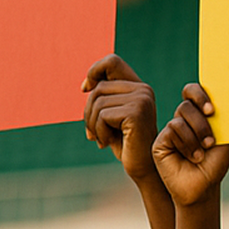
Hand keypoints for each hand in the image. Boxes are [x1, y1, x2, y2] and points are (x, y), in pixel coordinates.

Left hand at [83, 55, 159, 179]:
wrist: (143, 168)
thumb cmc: (125, 143)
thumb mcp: (112, 116)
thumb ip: (104, 98)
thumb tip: (86, 86)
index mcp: (139, 87)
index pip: (111, 61)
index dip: (94, 71)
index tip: (85, 89)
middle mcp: (143, 90)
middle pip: (98, 88)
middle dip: (88, 111)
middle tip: (93, 132)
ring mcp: (142, 100)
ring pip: (97, 102)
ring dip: (92, 124)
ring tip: (101, 138)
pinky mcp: (136, 113)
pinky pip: (102, 116)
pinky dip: (99, 132)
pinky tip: (107, 143)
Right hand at [152, 83, 228, 205]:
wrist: (203, 186)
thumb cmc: (215, 163)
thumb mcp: (224, 137)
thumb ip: (219, 117)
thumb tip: (221, 97)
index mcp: (197, 115)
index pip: (192, 92)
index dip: (200, 94)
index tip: (212, 110)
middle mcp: (182, 120)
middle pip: (187, 105)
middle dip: (202, 123)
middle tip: (211, 141)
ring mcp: (170, 130)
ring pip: (179, 118)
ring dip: (196, 136)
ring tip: (202, 154)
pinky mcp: (160, 141)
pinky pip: (172, 130)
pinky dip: (186, 144)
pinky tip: (191, 158)